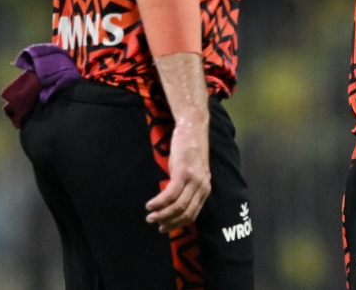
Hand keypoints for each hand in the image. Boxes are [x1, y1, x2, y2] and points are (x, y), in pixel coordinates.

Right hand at [145, 115, 210, 231]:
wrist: (193, 127)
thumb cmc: (189, 149)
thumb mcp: (192, 171)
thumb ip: (187, 187)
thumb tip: (173, 202)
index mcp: (205, 188)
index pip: (193, 214)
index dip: (178, 224)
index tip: (166, 227)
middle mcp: (202, 186)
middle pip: (186, 214)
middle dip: (169, 223)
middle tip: (157, 225)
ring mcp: (194, 180)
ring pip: (178, 206)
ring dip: (162, 215)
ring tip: (150, 217)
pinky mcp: (183, 172)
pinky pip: (170, 194)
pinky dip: (159, 203)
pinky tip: (150, 205)